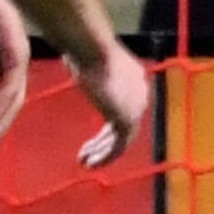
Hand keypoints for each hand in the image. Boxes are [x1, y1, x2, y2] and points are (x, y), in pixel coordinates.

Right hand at [70, 34, 150, 169]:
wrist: (92, 51)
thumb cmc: (85, 49)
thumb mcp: (88, 61)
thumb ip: (87, 70)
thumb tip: (72, 62)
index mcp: (135, 79)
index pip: (122, 108)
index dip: (106, 128)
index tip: (90, 140)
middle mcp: (141, 94)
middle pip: (122, 126)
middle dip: (103, 143)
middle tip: (85, 154)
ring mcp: (137, 108)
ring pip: (121, 140)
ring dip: (102, 153)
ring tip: (85, 163)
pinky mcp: (128, 119)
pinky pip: (119, 147)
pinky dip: (105, 157)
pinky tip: (90, 162)